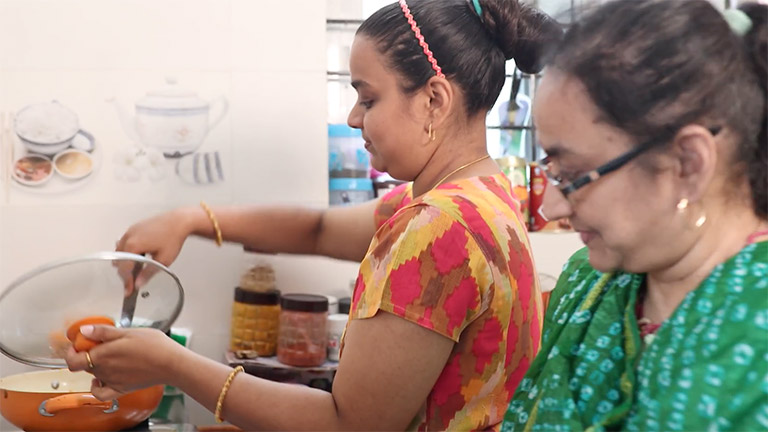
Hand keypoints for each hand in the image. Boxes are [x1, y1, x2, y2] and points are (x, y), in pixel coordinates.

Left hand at [65, 325, 184, 399]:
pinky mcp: (121, 389)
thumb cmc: (154, 345)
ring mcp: (111, 381)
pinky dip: (97, 388)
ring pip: (94, 375)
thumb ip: (103, 332)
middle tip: (100, 345)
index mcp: (103, 354)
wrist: (171, 364)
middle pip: (84, 365)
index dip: (72, 351)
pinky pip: (101, 393)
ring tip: (112, 356)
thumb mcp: (128, 331)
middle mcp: (103, 370)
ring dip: (96, 366)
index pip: (73, 359)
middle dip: (87, 355)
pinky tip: (102, 380)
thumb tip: (84, 331)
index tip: (78, 344)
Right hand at [115, 208, 196, 286]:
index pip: (124, 269)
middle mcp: (128, 237)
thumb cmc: (173, 238)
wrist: (179, 221)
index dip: (126, 282)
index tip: (129, 290)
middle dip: (125, 273)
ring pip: (119, 251)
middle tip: (132, 282)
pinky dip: (127, 252)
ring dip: (125, 262)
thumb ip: (148, 273)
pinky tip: (138, 257)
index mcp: (133, 245)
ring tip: (136, 271)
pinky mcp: (134, 228)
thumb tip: (138, 283)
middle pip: (119, 260)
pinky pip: (124, 242)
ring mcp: (130, 231)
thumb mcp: (163, 260)